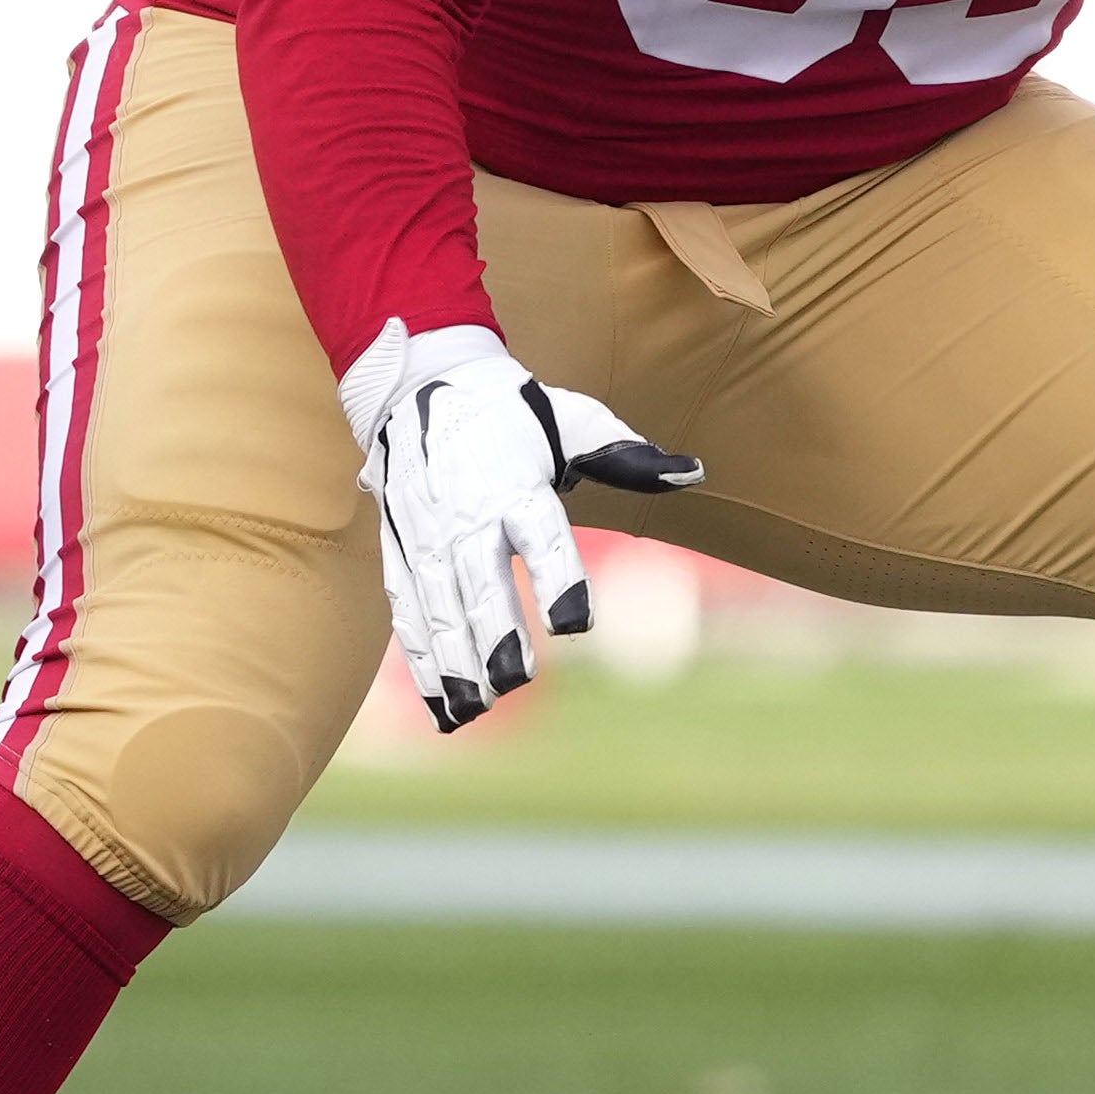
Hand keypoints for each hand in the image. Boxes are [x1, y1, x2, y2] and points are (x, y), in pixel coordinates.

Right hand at [337, 323, 702, 728]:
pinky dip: (420, 659)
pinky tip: (440, 702)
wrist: (418, 384)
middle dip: (493, 634)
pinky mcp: (401, 552)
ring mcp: (429, 537)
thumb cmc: (511, 413)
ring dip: (453, 661)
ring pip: (439, 607)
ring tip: (472, 709)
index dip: (558, 578)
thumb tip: (693, 472)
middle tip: (513, 682)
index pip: (541, 536)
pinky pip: (409, 611)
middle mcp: (468, 516)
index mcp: (517, 486)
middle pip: (480, 582)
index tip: (575, 624)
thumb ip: (627, 456)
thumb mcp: (572, 420)